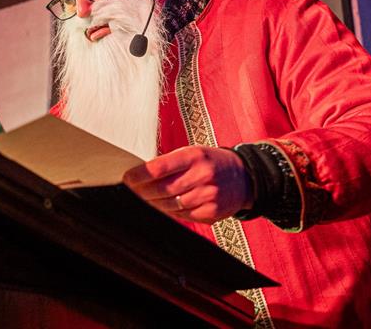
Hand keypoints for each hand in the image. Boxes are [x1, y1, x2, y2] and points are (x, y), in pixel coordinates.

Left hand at [122, 146, 252, 223]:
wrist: (244, 177)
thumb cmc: (211, 162)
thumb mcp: (192, 153)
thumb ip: (170, 163)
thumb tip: (141, 175)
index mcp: (194, 156)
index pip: (159, 167)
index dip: (139, 175)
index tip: (127, 178)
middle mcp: (202, 175)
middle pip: (162, 189)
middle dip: (142, 192)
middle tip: (130, 191)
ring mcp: (208, 195)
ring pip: (170, 205)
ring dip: (153, 204)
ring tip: (144, 200)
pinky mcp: (212, 212)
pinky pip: (183, 215)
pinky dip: (170, 212)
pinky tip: (164, 207)